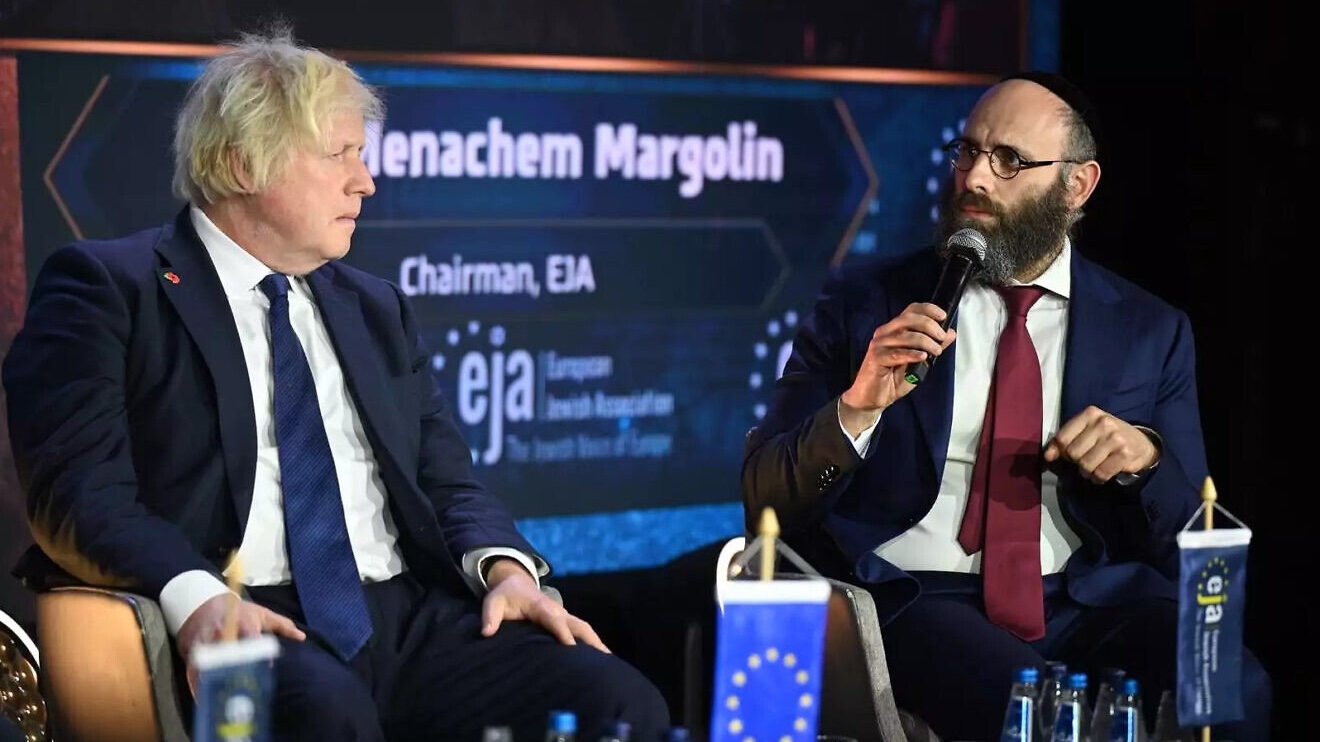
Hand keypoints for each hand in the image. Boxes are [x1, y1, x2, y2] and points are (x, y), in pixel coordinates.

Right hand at [178, 593, 304, 693]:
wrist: (202, 605)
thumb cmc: (238, 612)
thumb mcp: (261, 613)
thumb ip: (282, 625)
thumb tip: (302, 637)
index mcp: (242, 621)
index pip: (251, 637)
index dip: (258, 651)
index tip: (266, 667)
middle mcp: (222, 631)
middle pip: (227, 650)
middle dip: (234, 667)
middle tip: (244, 686)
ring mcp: (205, 641)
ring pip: (208, 662)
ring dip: (214, 681)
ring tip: (223, 698)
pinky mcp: (192, 651)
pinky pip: (193, 670)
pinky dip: (198, 685)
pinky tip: (204, 699)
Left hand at [479, 558, 609, 652]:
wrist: (515, 582)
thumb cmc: (504, 596)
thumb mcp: (492, 602)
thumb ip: (489, 617)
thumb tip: (486, 633)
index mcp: (540, 607)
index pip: (554, 620)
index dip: (563, 633)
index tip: (571, 648)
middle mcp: (557, 611)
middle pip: (578, 624)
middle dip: (591, 639)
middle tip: (604, 658)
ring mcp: (563, 615)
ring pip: (584, 628)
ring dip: (596, 642)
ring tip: (609, 662)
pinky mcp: (564, 621)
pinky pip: (580, 631)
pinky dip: (591, 642)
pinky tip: (599, 658)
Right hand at [839, 302, 955, 433]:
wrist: (871, 399)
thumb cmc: (892, 380)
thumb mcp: (919, 362)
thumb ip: (933, 346)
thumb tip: (950, 333)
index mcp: (893, 330)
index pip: (911, 310)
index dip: (928, 309)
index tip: (943, 316)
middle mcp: (884, 333)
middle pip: (909, 318)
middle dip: (930, 326)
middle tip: (941, 337)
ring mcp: (879, 345)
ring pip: (906, 335)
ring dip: (926, 342)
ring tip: (936, 352)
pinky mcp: (876, 358)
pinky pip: (898, 353)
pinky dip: (913, 354)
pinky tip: (922, 357)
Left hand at [1044, 405, 1158, 483]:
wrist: (1142, 443)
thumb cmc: (1108, 437)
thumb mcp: (1086, 432)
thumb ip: (1065, 441)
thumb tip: (1048, 456)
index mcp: (1090, 414)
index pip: (1063, 438)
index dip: (1062, 451)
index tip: (1069, 454)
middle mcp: (1103, 423)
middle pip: (1073, 453)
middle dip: (1076, 462)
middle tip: (1086, 460)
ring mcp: (1115, 438)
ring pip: (1086, 465)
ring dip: (1087, 472)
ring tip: (1095, 467)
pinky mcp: (1124, 454)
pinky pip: (1100, 473)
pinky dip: (1098, 478)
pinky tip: (1103, 474)